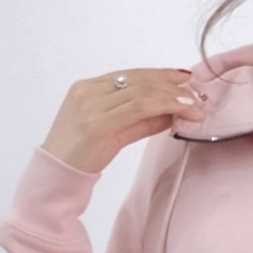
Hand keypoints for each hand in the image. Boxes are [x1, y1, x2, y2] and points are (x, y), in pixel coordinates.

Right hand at [42, 69, 201, 176]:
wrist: (55, 177)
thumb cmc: (81, 157)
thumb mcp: (113, 133)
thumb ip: (140, 121)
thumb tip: (171, 113)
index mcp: (87, 88)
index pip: (131, 75)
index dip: (160, 75)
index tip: (185, 79)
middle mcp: (88, 91)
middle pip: (139, 80)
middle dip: (172, 86)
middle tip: (197, 95)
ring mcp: (91, 105)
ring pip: (142, 92)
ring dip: (173, 97)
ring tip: (195, 106)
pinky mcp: (97, 123)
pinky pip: (138, 108)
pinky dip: (164, 106)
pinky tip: (180, 112)